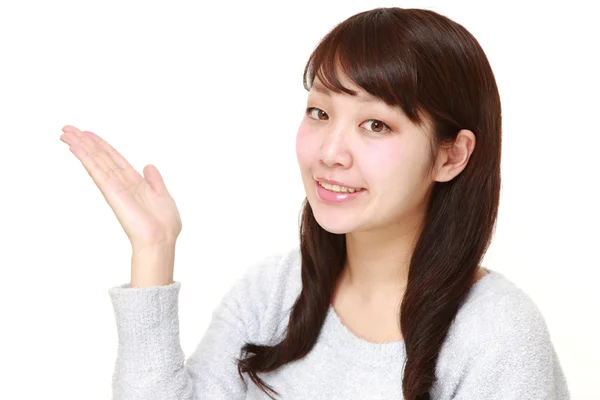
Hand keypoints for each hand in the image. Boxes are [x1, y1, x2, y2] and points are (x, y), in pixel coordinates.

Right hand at [60, 125, 181, 250]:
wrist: (161, 239)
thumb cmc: (164, 224)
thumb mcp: (163, 195)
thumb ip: (155, 180)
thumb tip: (148, 165)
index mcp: (135, 182)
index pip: (114, 158)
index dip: (101, 145)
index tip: (88, 133)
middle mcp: (122, 182)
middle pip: (100, 157)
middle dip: (85, 142)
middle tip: (67, 128)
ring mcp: (115, 187)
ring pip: (95, 161)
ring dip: (80, 145)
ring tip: (65, 132)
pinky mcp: (111, 192)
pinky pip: (97, 171)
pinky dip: (86, 158)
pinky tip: (75, 147)